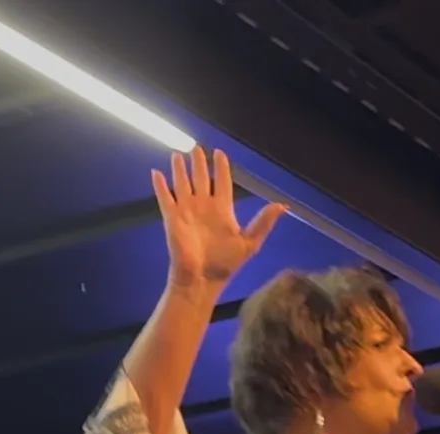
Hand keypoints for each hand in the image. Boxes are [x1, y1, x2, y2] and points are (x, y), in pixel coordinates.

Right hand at [153, 147, 286, 286]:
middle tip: (196, 147)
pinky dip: (160, 186)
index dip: (221, 168)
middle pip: (201, 179)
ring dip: (180, 169)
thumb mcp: (250, 243)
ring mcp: (187, 212)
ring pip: (183, 184)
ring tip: (178, 153)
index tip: (220, 152)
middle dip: (199, 163)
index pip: (222, 182)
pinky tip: (156, 173)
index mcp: (223, 211)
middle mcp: (204, 207)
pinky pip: (165, 198)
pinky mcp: (172, 219)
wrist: (203, 280)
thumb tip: (282, 206)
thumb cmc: (225, 264)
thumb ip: (263, 222)